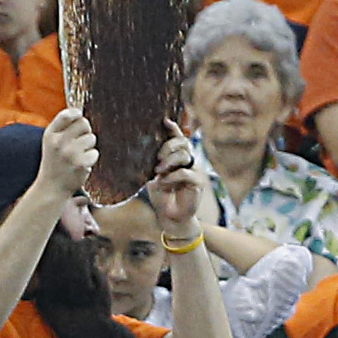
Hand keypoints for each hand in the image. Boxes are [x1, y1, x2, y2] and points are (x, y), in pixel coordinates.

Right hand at [37, 108, 97, 200]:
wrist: (51, 188)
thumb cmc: (54, 162)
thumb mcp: (51, 143)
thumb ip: (62, 128)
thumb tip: (80, 111)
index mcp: (50, 135)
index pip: (66, 115)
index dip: (76, 113)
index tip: (79, 116)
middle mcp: (59, 142)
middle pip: (84, 123)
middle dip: (86, 130)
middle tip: (80, 141)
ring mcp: (70, 153)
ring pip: (91, 138)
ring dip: (89, 146)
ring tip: (79, 155)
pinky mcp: (80, 164)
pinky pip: (95, 153)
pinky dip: (91, 158)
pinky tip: (82, 164)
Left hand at [146, 120, 205, 236]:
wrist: (170, 216)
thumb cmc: (162, 195)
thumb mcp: (154, 176)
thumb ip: (153, 164)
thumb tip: (140, 150)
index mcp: (179, 158)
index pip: (179, 139)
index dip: (174, 129)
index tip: (165, 120)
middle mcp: (189, 162)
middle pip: (184, 143)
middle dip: (169, 146)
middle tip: (157, 157)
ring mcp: (195, 171)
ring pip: (185, 155)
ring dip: (169, 160)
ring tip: (158, 169)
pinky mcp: (197, 183)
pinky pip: (185, 173)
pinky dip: (172, 176)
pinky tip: (163, 182)